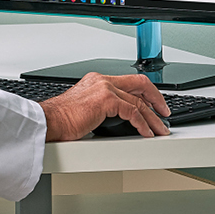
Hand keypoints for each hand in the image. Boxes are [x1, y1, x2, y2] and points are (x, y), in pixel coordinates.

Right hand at [39, 72, 171, 140]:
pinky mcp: (106, 100)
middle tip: (165, 113)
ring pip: (139, 101)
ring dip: (153, 118)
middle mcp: (102, 80)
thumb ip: (102, 108)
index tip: (153, 104)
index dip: (146, 93)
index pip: (129, 82)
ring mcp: (105, 88)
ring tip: (160, 130)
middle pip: (140, 84)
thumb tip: (119, 120)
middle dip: (157, 99)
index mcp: (98, 80)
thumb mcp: (86, 109)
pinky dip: (143, 124)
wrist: (48, 122)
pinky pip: (133, 112)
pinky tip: (146, 133)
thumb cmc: (61, 120)